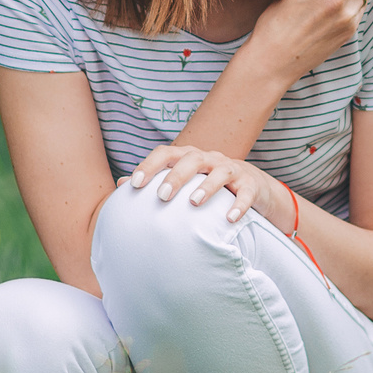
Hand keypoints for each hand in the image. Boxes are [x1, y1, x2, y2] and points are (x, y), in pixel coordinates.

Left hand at [127, 143, 288, 224]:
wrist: (252, 185)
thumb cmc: (207, 184)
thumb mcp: (183, 180)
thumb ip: (154, 181)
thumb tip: (120, 185)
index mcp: (189, 157)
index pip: (166, 153)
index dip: (149, 165)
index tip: (134, 184)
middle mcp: (209, 159)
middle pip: (192, 159)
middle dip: (176, 177)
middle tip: (162, 196)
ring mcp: (232, 170)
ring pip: (220, 171)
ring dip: (207, 186)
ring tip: (194, 203)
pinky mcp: (251, 185)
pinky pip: (246, 193)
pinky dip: (238, 205)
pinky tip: (229, 218)